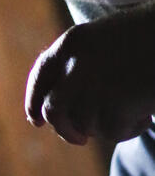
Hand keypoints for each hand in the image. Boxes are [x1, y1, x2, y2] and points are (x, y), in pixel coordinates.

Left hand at [24, 11, 154, 145]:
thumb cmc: (147, 38)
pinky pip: (110, 132)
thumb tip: (59, 111)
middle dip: (63, 129)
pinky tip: (144, 118)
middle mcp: (75, 63)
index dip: (33, 100)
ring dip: (105, 129)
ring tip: (131, 116)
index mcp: (72, 43)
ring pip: (83, 125)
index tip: (36, 120)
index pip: (41, 75)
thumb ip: (81, 67)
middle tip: (80, 138)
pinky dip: (127, 131)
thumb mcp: (105, 42)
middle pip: (53, 109)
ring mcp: (94, 83)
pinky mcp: (116, 103)